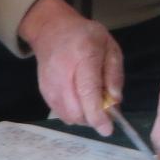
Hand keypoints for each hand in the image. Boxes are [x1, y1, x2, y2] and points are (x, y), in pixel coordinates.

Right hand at [19, 0, 121, 132]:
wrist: (51, 30)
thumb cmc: (85, 36)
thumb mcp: (109, 46)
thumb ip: (114, 73)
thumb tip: (115, 100)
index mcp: (83, 56)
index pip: (87, 91)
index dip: (97, 113)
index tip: (107, 129)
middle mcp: (63, 72)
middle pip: (77, 109)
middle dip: (94, 118)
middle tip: (106, 110)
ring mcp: (50, 84)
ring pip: (69, 116)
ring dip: (85, 118)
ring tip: (93, 103)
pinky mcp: (44, 92)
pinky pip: (61, 114)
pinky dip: (75, 115)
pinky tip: (81, 102)